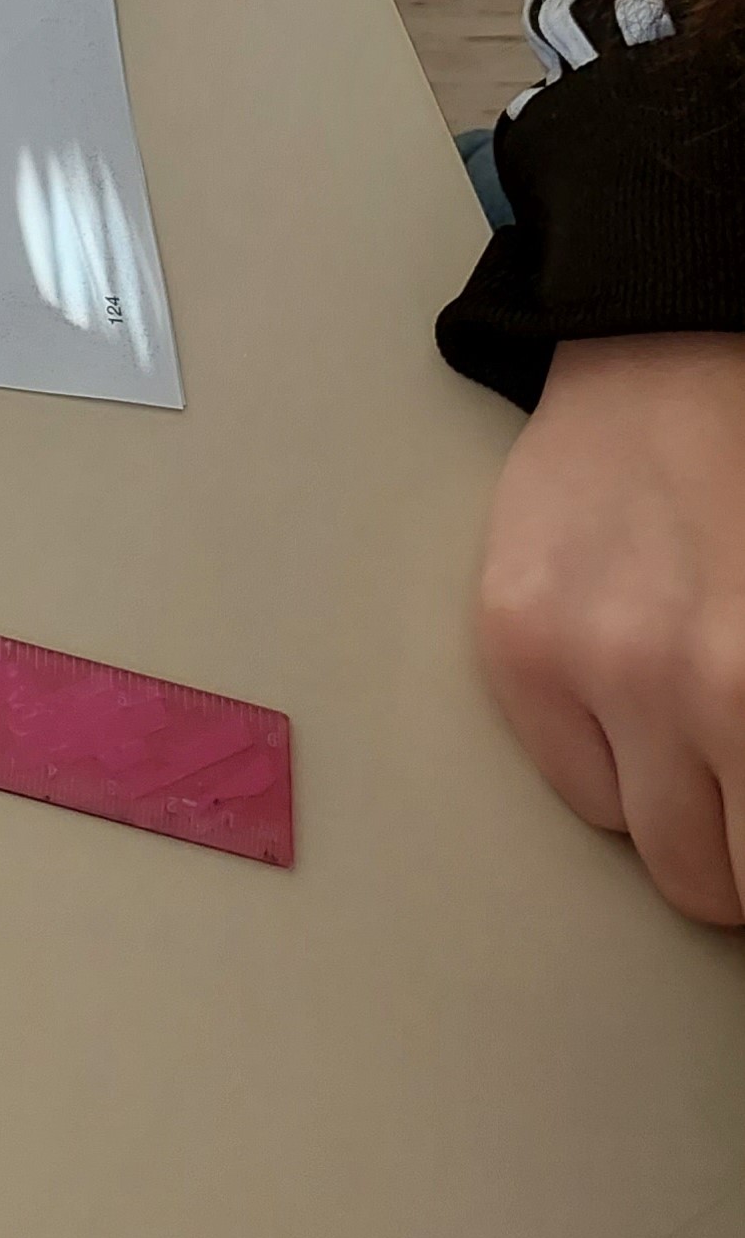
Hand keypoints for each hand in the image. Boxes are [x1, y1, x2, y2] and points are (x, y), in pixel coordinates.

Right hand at [478, 330, 744, 928]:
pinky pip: (568, 785)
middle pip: (715, 881)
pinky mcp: (515, 639)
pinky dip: (603, 761)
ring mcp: (594, 664)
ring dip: (677, 811)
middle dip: (736, 849)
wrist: (675, 356)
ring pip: (645, 846)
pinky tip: (628, 684)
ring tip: (695, 731)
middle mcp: (691, 686)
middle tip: (738, 789)